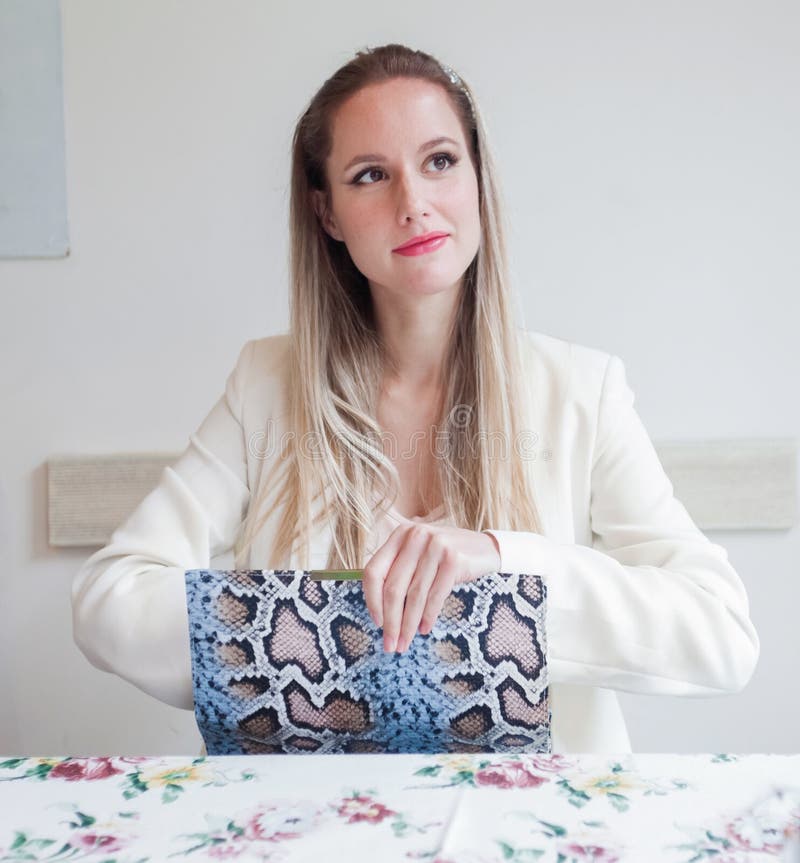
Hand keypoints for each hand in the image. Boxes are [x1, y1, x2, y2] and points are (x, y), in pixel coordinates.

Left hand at [362, 516, 501, 653]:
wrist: (486, 548)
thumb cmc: (446, 557)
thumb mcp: (419, 555)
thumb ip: (400, 571)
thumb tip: (379, 613)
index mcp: (400, 534)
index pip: (373, 571)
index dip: (371, 600)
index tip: (376, 623)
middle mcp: (415, 536)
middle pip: (393, 588)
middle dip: (390, 621)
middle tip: (390, 645)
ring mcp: (435, 546)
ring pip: (414, 595)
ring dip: (408, 625)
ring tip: (405, 643)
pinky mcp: (454, 559)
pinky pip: (435, 596)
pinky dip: (428, 616)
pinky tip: (424, 629)